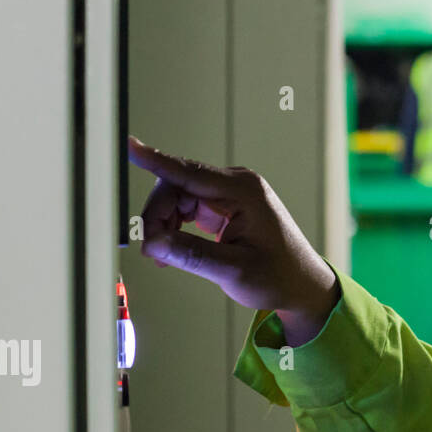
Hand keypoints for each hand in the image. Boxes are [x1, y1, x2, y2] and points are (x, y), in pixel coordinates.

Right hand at [127, 136, 339, 342]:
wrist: (301, 284)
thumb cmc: (280, 276)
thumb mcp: (233, 270)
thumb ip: (191, 255)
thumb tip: (153, 243)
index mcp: (244, 191)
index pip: (188, 171)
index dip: (155, 160)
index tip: (130, 147)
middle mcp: (238, 186)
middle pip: (177, 186)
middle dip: (157, 217)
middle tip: (152, 251)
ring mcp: (232, 195)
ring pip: (179, 198)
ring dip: (164, 224)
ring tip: (162, 256)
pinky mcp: (226, 207)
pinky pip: (189, 208)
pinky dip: (175, 228)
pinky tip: (172, 250)